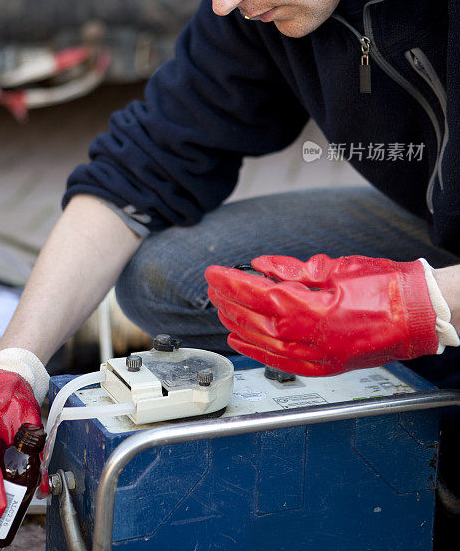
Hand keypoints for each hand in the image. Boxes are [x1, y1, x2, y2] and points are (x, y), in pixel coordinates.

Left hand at [206, 254, 438, 375]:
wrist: (419, 312)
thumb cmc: (386, 287)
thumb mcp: (335, 267)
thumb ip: (293, 270)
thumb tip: (261, 267)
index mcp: (316, 311)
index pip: (260, 297)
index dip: (233, 284)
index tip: (214, 273)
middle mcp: (315, 340)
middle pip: (258, 322)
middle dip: (231, 303)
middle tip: (214, 288)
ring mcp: (321, 357)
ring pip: (266, 345)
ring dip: (239, 326)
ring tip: (222, 311)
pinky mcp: (328, 365)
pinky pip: (284, 362)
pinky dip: (259, 351)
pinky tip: (243, 341)